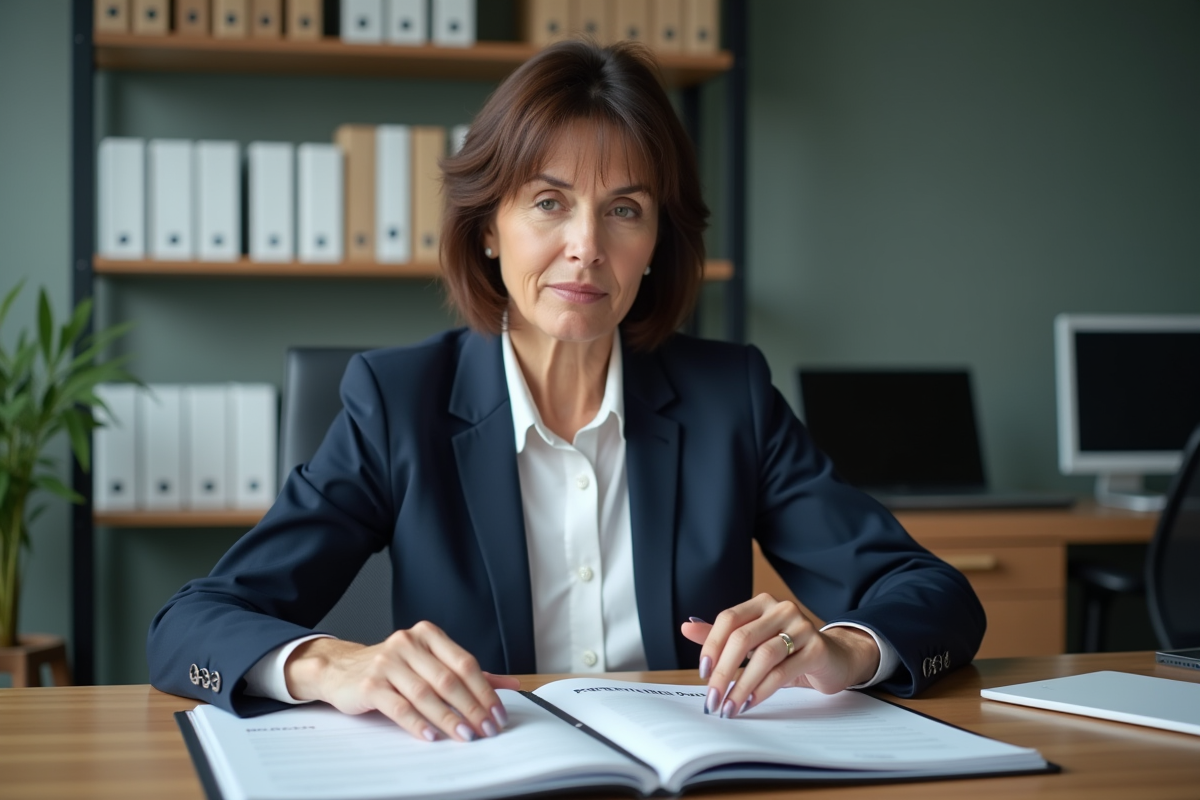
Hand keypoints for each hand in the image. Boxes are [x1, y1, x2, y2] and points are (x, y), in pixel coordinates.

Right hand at [283, 621, 519, 741]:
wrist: (342, 670)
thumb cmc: (394, 669)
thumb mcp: (431, 664)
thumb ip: (469, 674)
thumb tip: (511, 684)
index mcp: (428, 635)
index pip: (465, 663)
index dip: (485, 691)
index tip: (498, 714)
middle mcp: (407, 643)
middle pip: (448, 679)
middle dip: (471, 708)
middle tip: (486, 729)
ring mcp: (387, 662)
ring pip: (425, 694)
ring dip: (448, 718)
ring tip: (464, 736)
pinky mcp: (369, 684)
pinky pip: (398, 705)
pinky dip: (416, 722)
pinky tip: (430, 735)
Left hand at [681, 593, 880, 717]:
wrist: (833, 658)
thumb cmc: (787, 651)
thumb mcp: (753, 642)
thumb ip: (721, 636)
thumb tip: (685, 628)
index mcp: (762, 603)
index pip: (728, 619)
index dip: (711, 645)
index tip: (704, 673)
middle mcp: (782, 609)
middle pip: (742, 638)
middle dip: (723, 672)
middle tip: (712, 698)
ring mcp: (802, 627)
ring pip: (763, 656)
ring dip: (741, 686)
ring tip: (729, 707)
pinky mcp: (817, 649)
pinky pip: (783, 672)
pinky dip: (762, 690)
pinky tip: (750, 703)